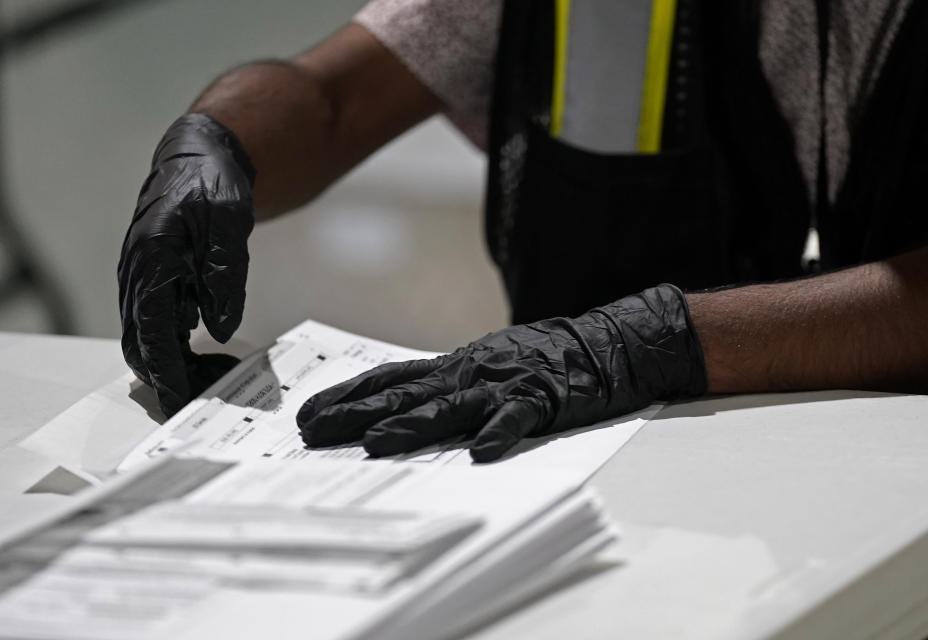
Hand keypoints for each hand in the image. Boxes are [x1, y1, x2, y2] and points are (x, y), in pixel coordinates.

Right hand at [118, 114, 255, 416]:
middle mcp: (139, 274)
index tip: (181, 398)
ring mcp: (145, 281)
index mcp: (151, 260)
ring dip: (179, 364)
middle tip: (212, 393)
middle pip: (142, 345)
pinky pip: (163, 326)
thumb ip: (223, 276)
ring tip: (220, 375)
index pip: (150, 331)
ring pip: (150, 339)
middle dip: (172, 376)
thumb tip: (218, 329)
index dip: (165, 370)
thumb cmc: (212, 186)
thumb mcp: (227, 225)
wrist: (202, 160)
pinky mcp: (158, 284)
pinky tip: (214, 353)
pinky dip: (182, 348)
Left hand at [297, 285, 706, 461]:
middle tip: (314, 433)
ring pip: (449, 406)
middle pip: (404, 395)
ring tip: (377, 444)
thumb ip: (446, 388)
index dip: (347, 396)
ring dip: (412, 426)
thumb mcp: (484, 366)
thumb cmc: (539, 358)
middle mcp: (469, 372)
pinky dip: (498, 434)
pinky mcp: (541, 398)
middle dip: (356, 414)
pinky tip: (481, 453)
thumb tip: (396, 412)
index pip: (389, 379)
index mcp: (453, 366)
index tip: (308, 413)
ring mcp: (504, 384)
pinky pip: (517, 418)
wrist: (603, 343)